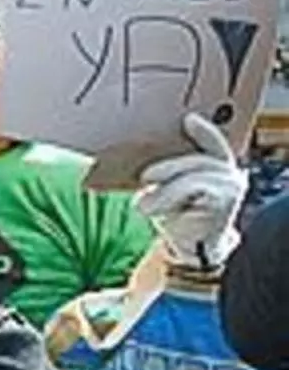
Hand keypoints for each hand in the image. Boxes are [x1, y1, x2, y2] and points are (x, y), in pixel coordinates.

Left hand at [136, 113, 247, 270]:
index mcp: (216, 166)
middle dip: (168, 166)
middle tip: (143, 177)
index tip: (187, 119)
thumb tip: (136, 160)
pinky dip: (169, 195)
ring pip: (194, 172)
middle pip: (199, 157)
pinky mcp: (227, 199)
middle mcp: (229, 173)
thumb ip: (164, 173)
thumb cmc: (177, 217)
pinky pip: (194, 187)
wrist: (190, 249)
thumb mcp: (166, 190)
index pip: (212, 143)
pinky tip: (152, 207)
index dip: (202, 131)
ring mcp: (232, 184)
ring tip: (142, 205)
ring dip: (165, 188)